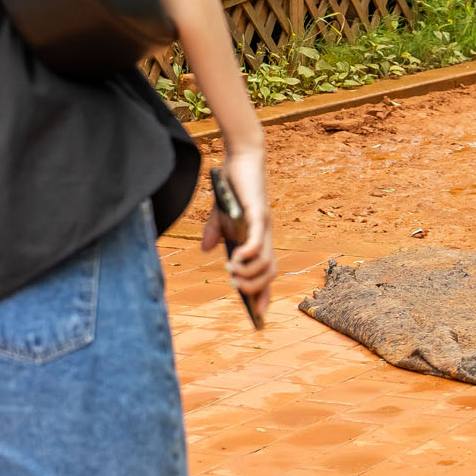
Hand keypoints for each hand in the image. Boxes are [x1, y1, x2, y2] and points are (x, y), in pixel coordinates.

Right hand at [201, 148, 275, 320]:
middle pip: (270, 273)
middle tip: (235, 287)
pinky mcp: (258, 213)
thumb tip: (206, 251)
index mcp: (258, 239)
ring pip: (267, 262)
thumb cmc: (231, 187)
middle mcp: (266, 236)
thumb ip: (214, 233)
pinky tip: (236, 259)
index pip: (266, 272)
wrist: (239, 159)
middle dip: (254, 288)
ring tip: (232, 272)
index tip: (259, 317)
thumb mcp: (218, 215)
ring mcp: (264, 226)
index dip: (263, 295)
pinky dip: (249, 254)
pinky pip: (258, 241)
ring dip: (249, 273)